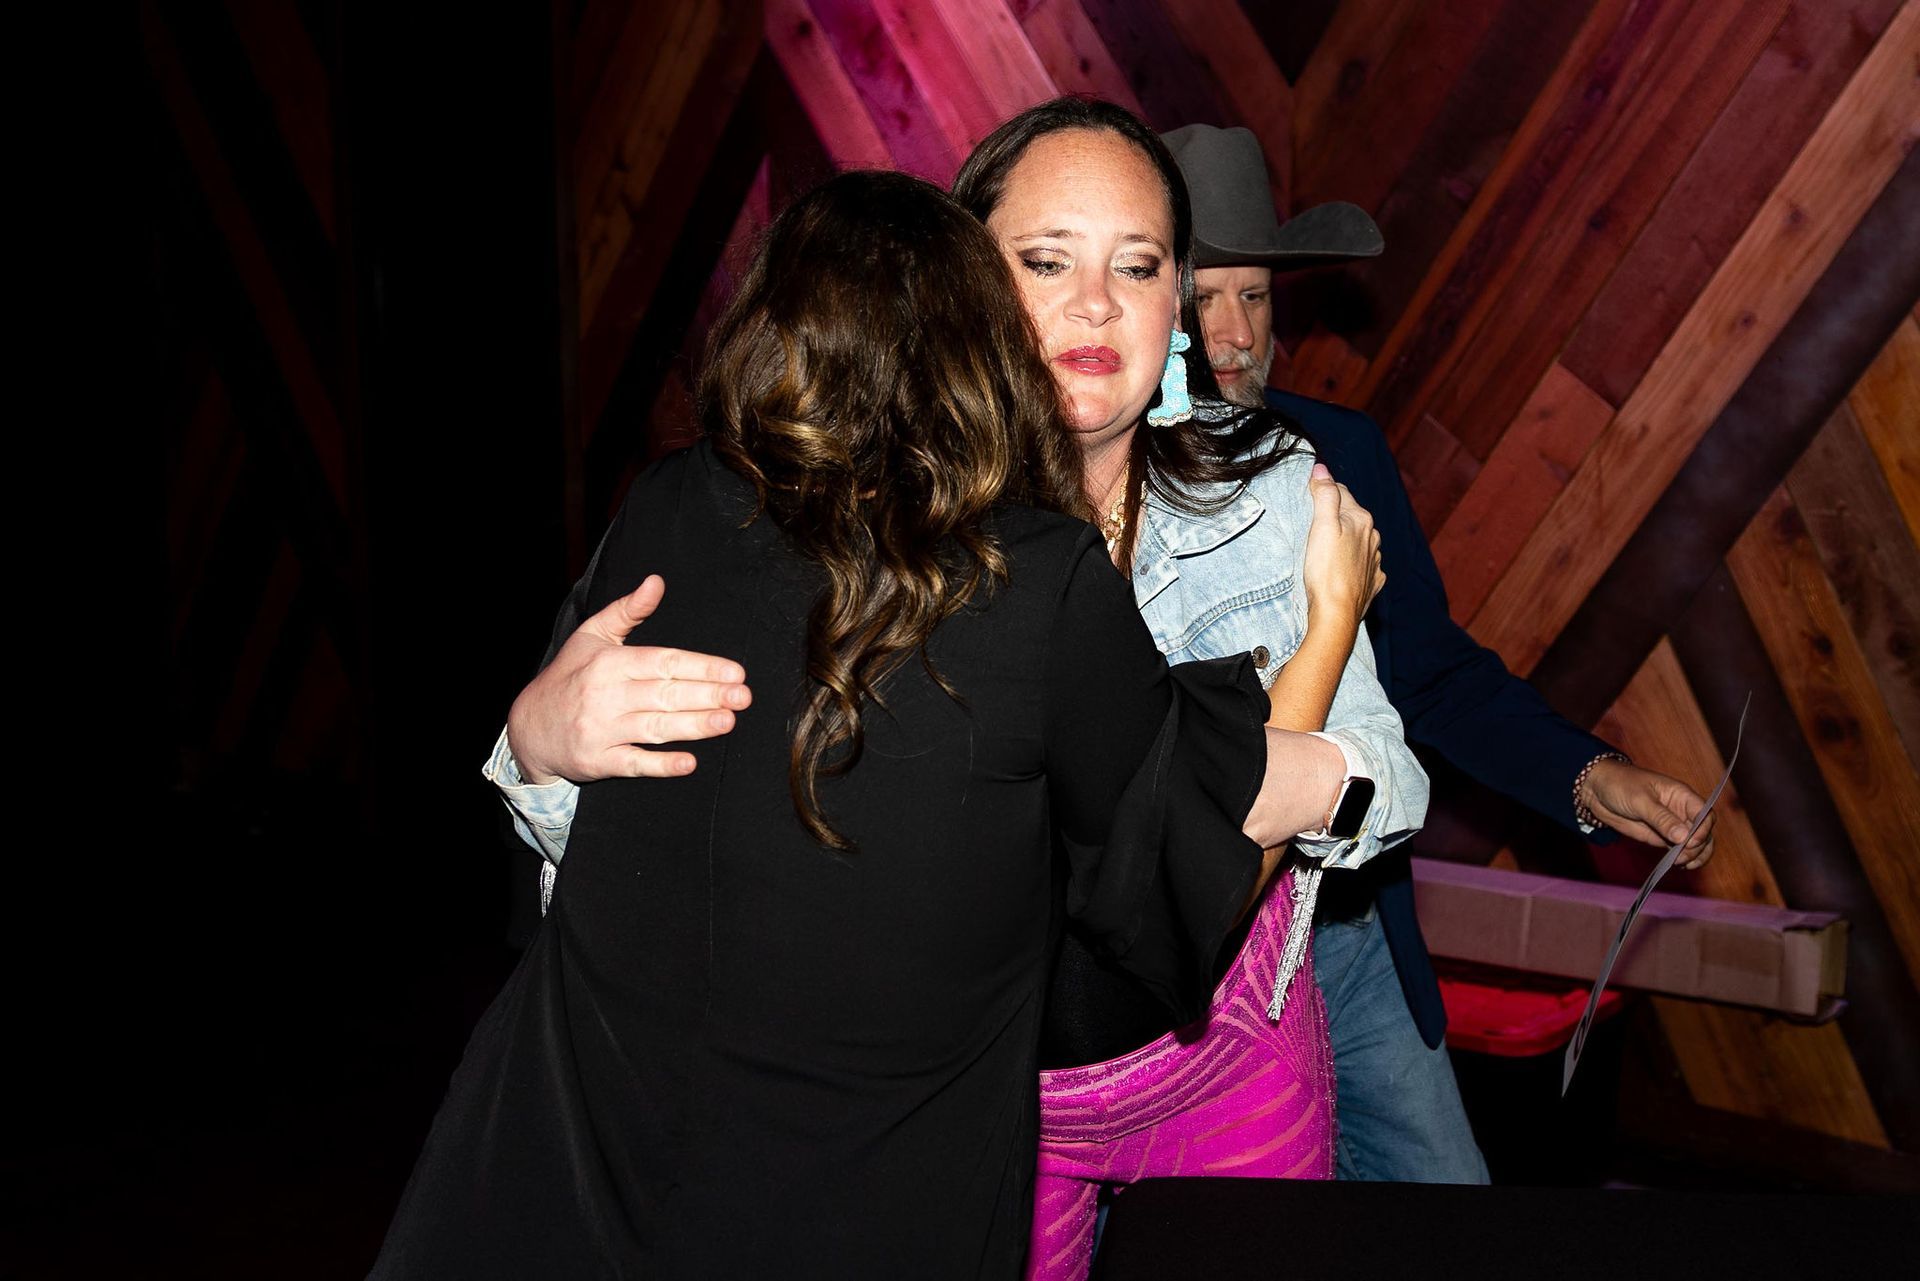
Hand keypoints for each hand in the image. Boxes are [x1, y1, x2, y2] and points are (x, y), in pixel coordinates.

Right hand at [506, 575, 751, 783]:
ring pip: (654, 728)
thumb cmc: (568, 677)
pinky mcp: (597, 761)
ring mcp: (600, 730)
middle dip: (707, 695)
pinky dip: (660, 765)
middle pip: (664, 694)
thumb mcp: (592, 637)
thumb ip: (627, 610)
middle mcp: (605, 695)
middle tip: (742, 696)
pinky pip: (633, 764)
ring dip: (693, 726)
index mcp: (610, 663)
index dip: (701, 667)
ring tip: (727, 721)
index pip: (663, 662)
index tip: (735, 672)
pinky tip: (688, 762)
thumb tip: (656, 582)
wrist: (528, 728)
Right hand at [1302, 462, 1383, 625]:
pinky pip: (1364, 565)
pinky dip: (1354, 563)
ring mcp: (1375, 561)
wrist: (1336, 614)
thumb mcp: (1321, 527)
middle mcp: (1373, 538)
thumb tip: (1322, 468)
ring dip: (1345, 540)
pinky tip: (1341, 570)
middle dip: (1334, 516)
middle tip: (1312, 526)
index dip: (1323, 492)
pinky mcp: (1372, 582)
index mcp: (1361, 520)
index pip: (1341, 491)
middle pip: (1351, 516)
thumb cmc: (1325, 571)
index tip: (1307, 499)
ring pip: (1358, 541)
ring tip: (1325, 550)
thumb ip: (1325, 495)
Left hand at [1580, 759, 1716, 868]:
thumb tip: (1684, 837)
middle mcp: (1682, 811)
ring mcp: (1673, 825)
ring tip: (1681, 863)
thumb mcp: (1641, 800)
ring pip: (1695, 843)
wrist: (1597, 790)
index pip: (1705, 814)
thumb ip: (1662, 818)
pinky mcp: (1662, 837)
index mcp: (1682, 795)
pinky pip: (1680, 849)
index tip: (1691, 842)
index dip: (1703, 829)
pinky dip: (1683, 858)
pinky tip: (1679, 865)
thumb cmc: (1621, 785)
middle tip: (1682, 856)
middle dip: (1698, 846)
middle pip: (1703, 832)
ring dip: (1694, 855)